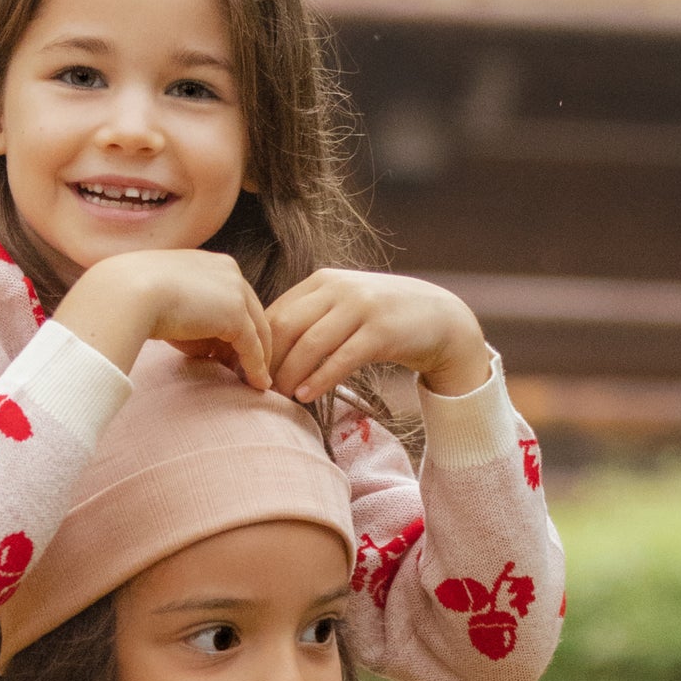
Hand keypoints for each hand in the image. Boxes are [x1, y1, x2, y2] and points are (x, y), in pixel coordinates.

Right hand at [56, 251, 272, 390]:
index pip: (234, 297)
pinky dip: (257, 367)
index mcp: (212, 263)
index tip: (232, 352)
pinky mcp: (236, 314)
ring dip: (259, 357)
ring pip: (257, 329)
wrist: (128, 293)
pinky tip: (258, 384)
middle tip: (250, 369)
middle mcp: (229, 270)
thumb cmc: (135, 298)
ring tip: (257, 381)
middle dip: (253, 342)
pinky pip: (252, 346)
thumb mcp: (169, 302)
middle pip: (251, 311)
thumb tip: (203, 348)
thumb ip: (190, 318)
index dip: (237, 325)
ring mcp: (235, 290)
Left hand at [265, 269, 490, 403]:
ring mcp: (361, 308)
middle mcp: (339, 289)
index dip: (256, 346)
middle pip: (286, 327)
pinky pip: (342, 358)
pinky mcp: (381, 331)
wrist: (437, 318)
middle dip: (267, 362)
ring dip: (289, 375)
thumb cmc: (379, 320)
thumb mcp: (340, 310)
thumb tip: (262, 351)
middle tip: (255, 391)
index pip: (276, 313)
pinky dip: (319, 379)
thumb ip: (308, 321)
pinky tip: (304, 396)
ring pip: (310, 344)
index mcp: (322, 282)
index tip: (244, 374)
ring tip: (277, 399)